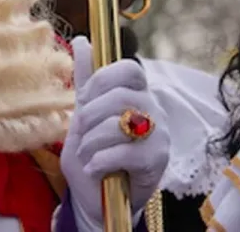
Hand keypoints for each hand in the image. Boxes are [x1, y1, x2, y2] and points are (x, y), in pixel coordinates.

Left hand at [60, 36, 169, 230]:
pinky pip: (126, 151)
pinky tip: (95, 167)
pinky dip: (101, 159)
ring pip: (122, 122)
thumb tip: (82, 40)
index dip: (103, 79)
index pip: (129, 68)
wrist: (97, 200)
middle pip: (122, 95)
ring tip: (86, 154)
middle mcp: (153, 110)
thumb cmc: (93, 155)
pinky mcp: (157, 161)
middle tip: (80, 132)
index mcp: (137, 94)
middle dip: (91, 114)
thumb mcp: (84, 116)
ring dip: (93, 140)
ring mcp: (159, 135)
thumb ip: (86, 80)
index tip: (85, 99)